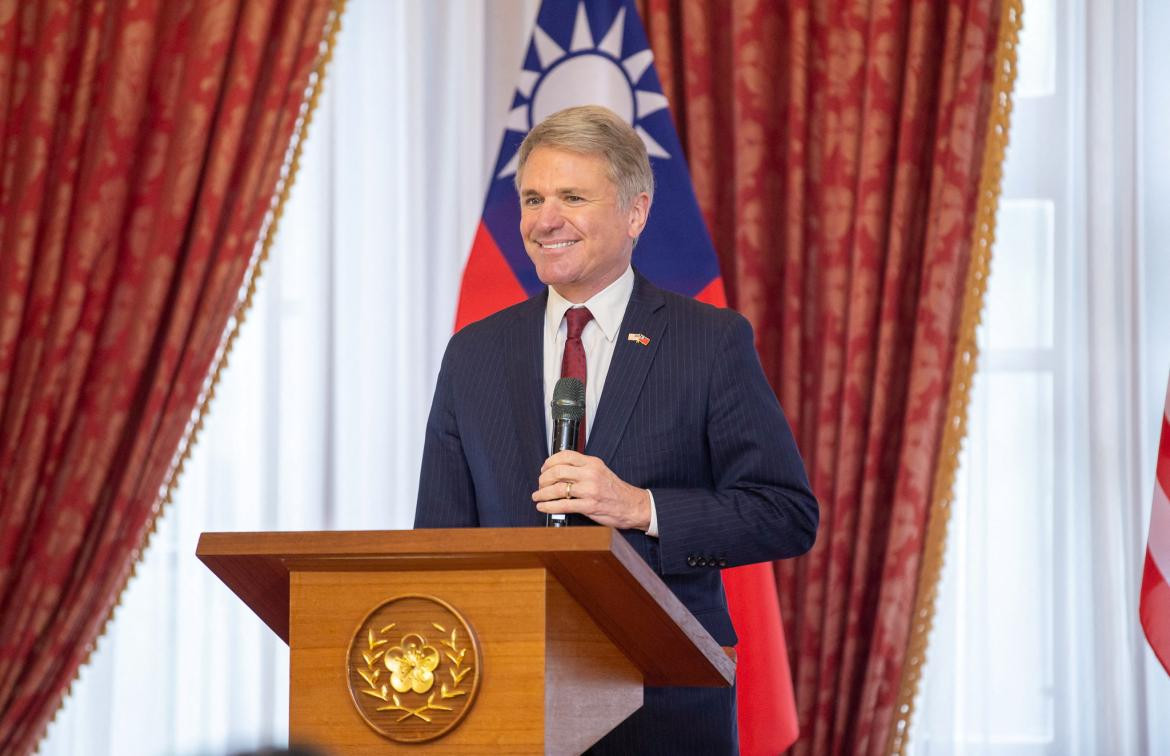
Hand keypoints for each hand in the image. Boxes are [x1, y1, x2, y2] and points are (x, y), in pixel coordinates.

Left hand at [532, 450, 651, 530]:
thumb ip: (582, 468)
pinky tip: (543, 507)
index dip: (549, 462)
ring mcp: (590, 490)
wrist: (632, 505)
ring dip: (542, 493)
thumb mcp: (600, 471)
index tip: (544, 468)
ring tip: (537, 496)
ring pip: (557, 488)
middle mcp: (590, 474)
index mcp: (592, 463)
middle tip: (540, 484)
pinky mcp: (589, 506)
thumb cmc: (615, 490)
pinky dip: (548, 506)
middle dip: (543, 479)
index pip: (565, 455)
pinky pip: (563, 505)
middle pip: (557, 471)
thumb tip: (559, 470)